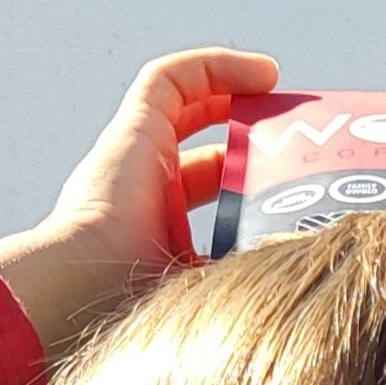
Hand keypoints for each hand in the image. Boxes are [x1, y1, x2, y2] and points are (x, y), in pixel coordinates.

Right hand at [0, 47, 277, 373]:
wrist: (89, 294)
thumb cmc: (144, 315)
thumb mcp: (212, 298)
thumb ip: (245, 277)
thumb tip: (296, 268)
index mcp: (165, 235)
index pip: (213, 198)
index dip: (251, 182)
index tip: (296, 184)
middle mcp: (149, 193)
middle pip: (205, 154)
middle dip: (248, 141)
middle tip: (294, 140)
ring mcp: (138, 158)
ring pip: (186, 106)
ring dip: (232, 92)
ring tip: (278, 90)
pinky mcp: (134, 129)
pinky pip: (173, 79)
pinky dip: (215, 68)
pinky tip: (263, 75)